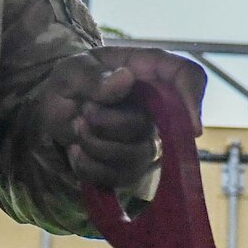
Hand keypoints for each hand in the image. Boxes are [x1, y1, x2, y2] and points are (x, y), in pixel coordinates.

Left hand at [35, 47, 208, 192]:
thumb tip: (126, 78)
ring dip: (95, 144)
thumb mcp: (71, 70)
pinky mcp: (131, 165)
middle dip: (111, 122)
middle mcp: (155, 105)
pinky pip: (117, 177)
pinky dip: (88, 166)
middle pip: (158, 125)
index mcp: (148, 69)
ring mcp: (145, 138)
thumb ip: (93, 75)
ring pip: (136, 155)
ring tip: (77, 126)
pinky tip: (78, 148)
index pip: (189, 75)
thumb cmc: (74, 81)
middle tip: (84, 110)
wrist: (54, 109)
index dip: (194, 97)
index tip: (191, 126)